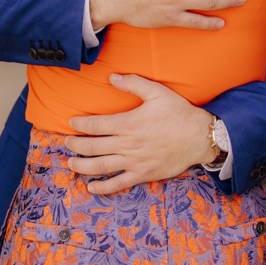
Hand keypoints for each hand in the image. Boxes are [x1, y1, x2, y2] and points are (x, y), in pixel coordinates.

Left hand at [65, 74, 218, 193]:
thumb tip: (111, 77)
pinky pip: (118, 184)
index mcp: (129, 123)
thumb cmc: (178, 112)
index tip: (71, 123)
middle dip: (75, 145)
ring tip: (71, 163)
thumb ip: (133, 83)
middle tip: (66, 143)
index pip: (95, 125)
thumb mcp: (157, 92)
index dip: (79, 125)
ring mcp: (134, 162)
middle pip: (92, 147)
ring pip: (100, 167)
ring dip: (82, 166)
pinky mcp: (143, 174)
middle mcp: (128, 144)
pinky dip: (103, 187)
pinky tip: (91, 187)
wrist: (199, 136)